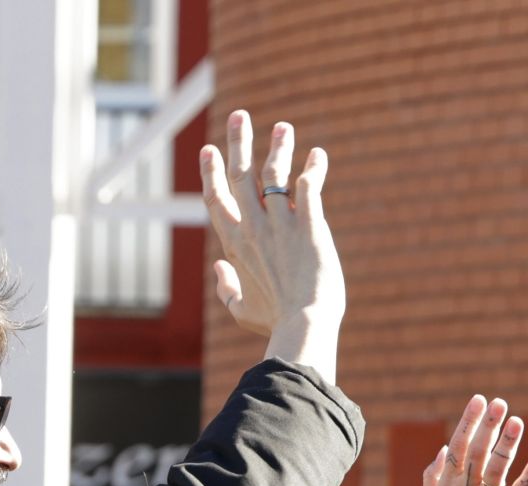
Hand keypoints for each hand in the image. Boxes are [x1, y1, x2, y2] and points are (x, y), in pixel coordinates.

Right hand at [199, 111, 345, 380]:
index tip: (210, 150)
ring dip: (279, 147)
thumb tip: (219, 266)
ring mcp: (281, 223)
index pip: (217, 199)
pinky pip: (308, 185)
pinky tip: (317, 157)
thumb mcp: (240, 310)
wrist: (302, 326)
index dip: (212, 172)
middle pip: (241, 175)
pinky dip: (313, 168)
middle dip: (239, 142)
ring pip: (275, 173)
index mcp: (234, 245)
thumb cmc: (273, 323)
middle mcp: (253, 228)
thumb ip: (226, 287)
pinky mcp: (309, 224)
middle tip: (240, 117)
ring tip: (284, 127)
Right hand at [422, 396, 527, 485]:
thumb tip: (444, 448)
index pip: (459, 447)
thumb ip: (433, 477)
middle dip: (488, 425)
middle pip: (478, 452)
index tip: (478, 400)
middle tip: (499, 403)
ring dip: (508, 444)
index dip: (468, 422)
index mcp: (450, 485)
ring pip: (497, 468)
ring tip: (518, 422)